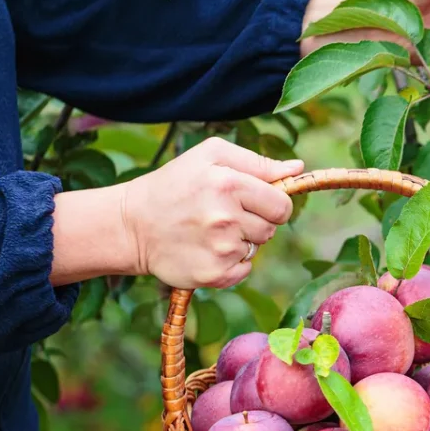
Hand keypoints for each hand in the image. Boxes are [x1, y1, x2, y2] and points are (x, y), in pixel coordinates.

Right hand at [121, 138, 301, 288]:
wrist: (132, 225)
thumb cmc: (175, 184)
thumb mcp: (210, 156)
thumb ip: (258, 162)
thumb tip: (297, 169)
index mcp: (229, 183)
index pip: (282, 204)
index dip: (273, 204)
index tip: (254, 202)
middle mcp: (226, 217)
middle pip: (271, 228)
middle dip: (255, 222)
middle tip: (224, 215)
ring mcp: (220, 248)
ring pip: (256, 248)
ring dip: (241, 241)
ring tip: (210, 231)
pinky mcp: (213, 274)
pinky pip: (244, 270)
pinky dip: (231, 264)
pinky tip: (206, 250)